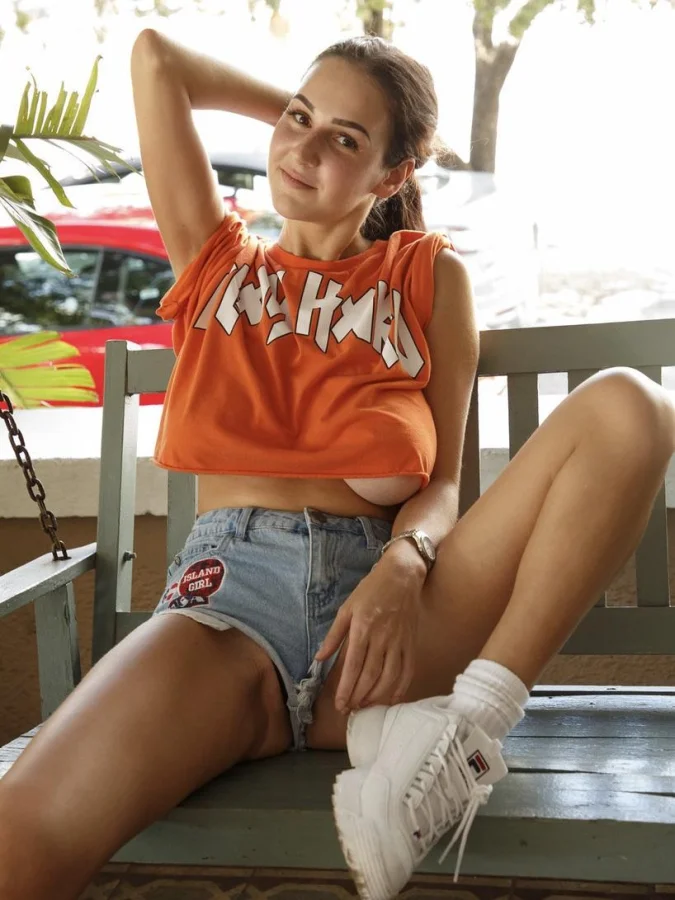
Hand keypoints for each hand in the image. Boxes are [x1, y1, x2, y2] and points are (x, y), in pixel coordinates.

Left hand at [314, 559, 422, 713]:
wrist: (402, 575)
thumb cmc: (371, 590)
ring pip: (390, 677)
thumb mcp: (347, 608)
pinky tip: (391, 699)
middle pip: (370, 675)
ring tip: (365, 706)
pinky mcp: (412, 643)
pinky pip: (408, 671)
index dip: (346, 688)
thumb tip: (319, 658)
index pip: (353, 665)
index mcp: (363, 628)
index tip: (339, 704)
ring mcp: (399, 642)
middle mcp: (382, 638)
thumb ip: (334, 635)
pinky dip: (401, 688)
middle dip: (359, 696)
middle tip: (350, 710)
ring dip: (377, 696)